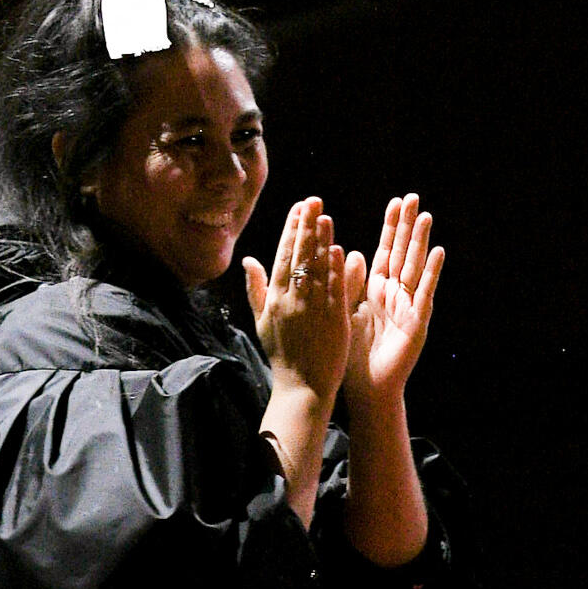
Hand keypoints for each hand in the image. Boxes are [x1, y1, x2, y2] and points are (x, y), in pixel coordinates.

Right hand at [243, 197, 349, 407]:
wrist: (302, 387)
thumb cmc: (282, 355)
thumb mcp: (262, 321)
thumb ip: (256, 288)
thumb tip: (248, 260)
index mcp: (275, 298)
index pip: (284, 255)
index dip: (292, 229)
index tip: (299, 207)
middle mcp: (294, 300)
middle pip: (301, 256)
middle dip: (307, 225)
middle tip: (314, 200)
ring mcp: (314, 309)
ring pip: (318, 268)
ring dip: (322, 240)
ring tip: (326, 217)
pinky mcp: (334, 319)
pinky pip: (335, 289)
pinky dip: (337, 269)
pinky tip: (339, 249)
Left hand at [343, 194, 444, 411]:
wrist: (367, 389)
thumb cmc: (353, 355)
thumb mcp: (345, 311)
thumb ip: (348, 283)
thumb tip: (351, 250)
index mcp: (377, 290)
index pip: (386, 251)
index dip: (391, 227)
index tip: (395, 201)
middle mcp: (395, 294)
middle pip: (403, 253)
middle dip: (407, 226)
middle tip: (413, 197)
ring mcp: (408, 306)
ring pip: (415, 267)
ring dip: (420, 242)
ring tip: (426, 215)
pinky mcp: (417, 322)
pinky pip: (424, 293)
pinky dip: (432, 272)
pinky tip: (438, 252)